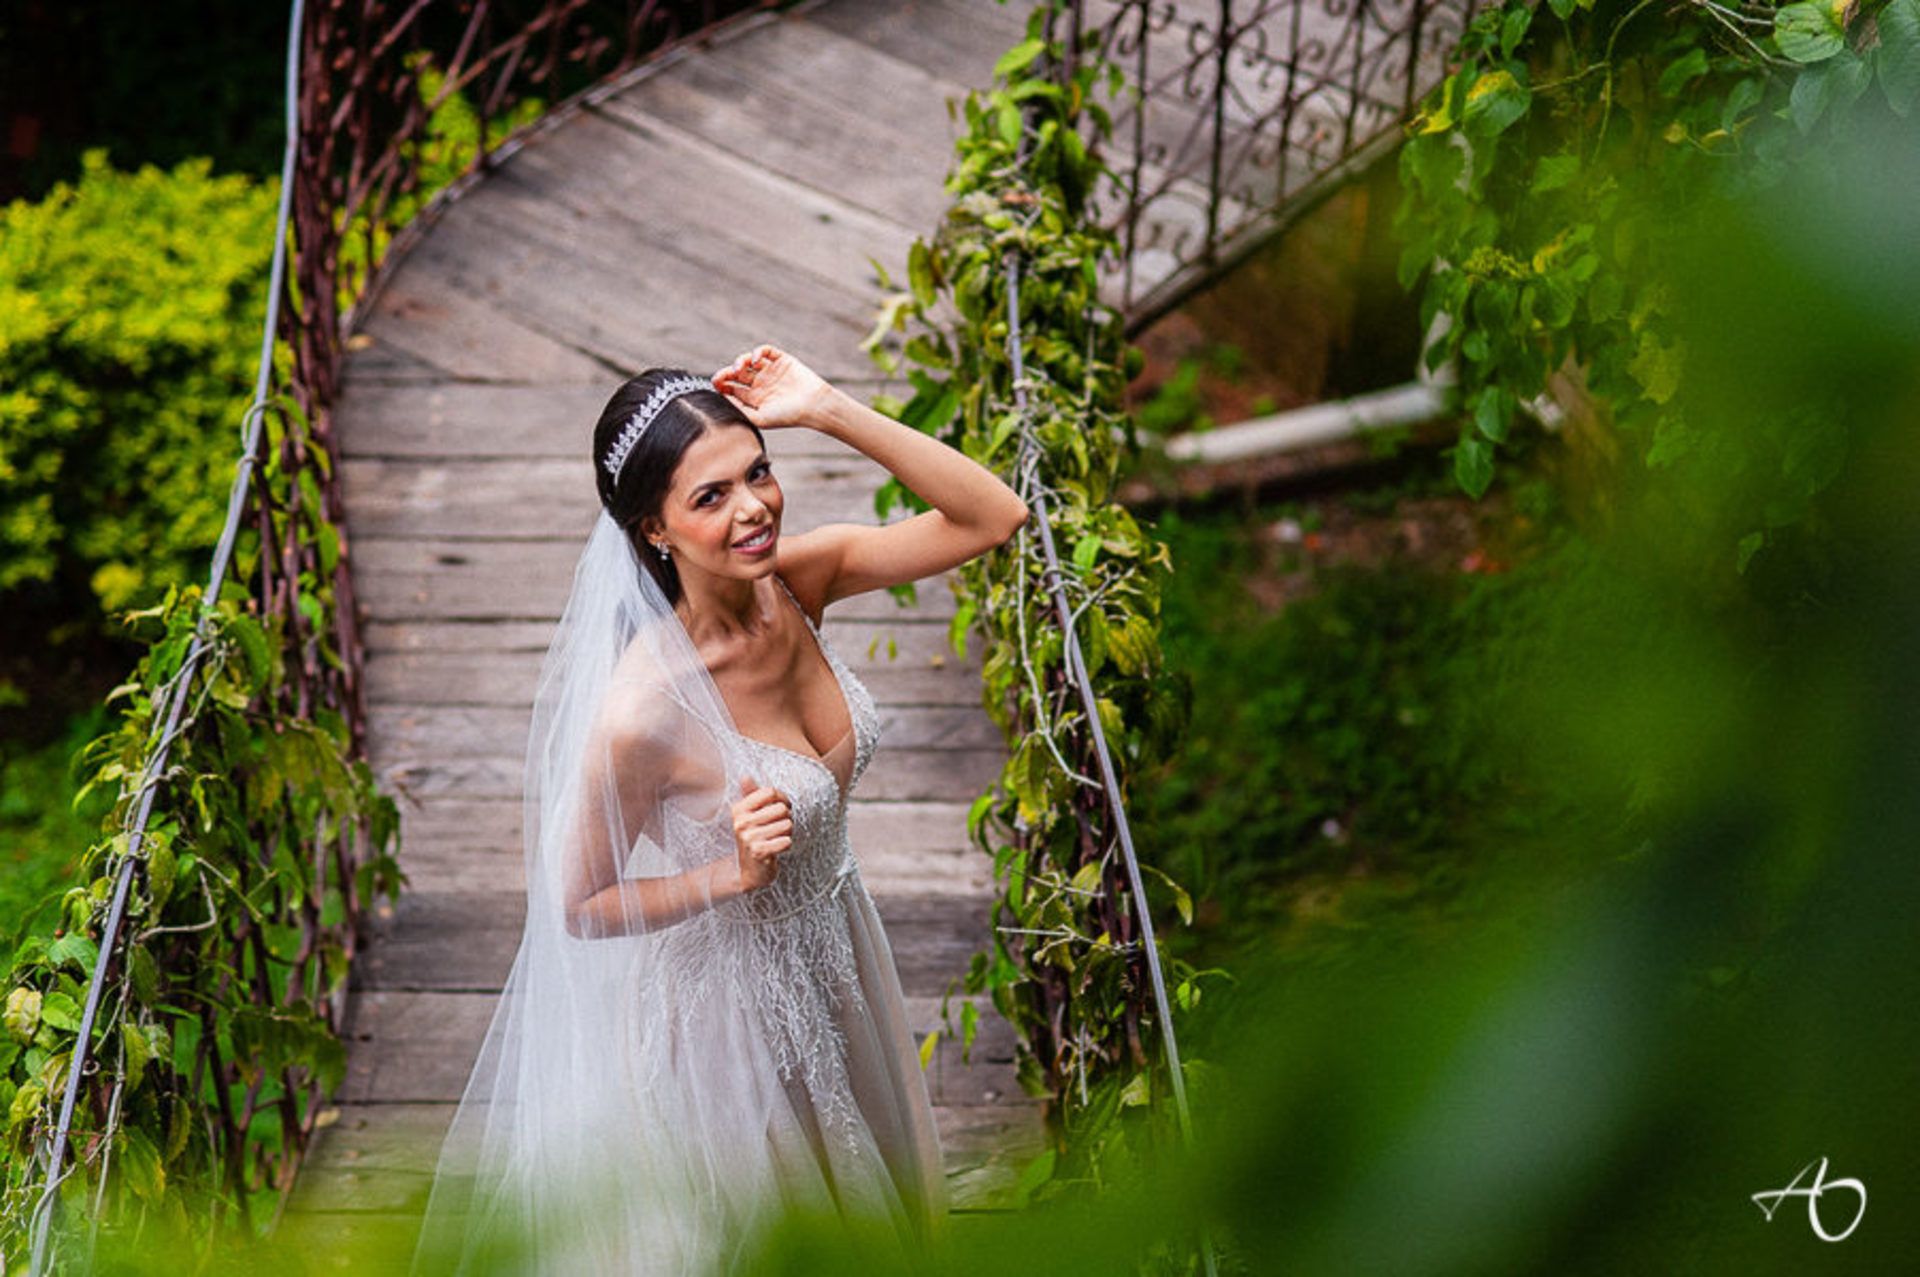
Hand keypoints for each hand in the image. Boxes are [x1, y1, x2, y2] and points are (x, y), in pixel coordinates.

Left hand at [711, 344, 833, 429]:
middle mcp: (760, 383)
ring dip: (740, 361)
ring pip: (748, 360)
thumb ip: (740, 410)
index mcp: (754, 398)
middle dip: (726, 373)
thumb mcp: (759, 418)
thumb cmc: (788, 416)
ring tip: (738, 368)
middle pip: (737, 373)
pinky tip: (754, 360)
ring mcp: (770, 371)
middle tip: (720, 377)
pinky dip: (757, 352)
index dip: (721, 385)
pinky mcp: (781, 360)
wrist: (813, 405)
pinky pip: (765, 351)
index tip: (715, 385)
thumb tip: (722, 398)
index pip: (732, 388)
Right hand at [729, 776, 791, 891]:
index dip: (783, 798)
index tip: (784, 807)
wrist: (748, 870)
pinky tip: (778, 848)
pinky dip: (786, 844)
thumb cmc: (753, 838)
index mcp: (739, 809)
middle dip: (787, 818)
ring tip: (778, 837)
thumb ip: (750, 795)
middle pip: (781, 808)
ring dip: (788, 832)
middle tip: (780, 827)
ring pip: (787, 825)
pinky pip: (786, 841)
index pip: (770, 792)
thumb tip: (745, 777)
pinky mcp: (759, 852)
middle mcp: (741, 822)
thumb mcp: (748, 816)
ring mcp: (749, 838)